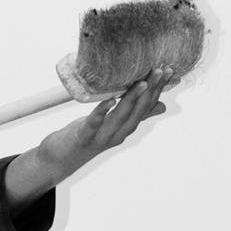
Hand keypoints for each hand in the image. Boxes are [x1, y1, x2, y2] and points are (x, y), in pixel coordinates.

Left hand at [38, 66, 173, 181]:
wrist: (61, 159)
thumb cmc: (87, 136)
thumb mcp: (113, 124)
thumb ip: (135, 115)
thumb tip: (162, 106)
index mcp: (126, 128)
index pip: (146, 107)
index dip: (158, 90)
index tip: (169, 70)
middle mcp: (117, 134)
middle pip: (137, 111)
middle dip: (151, 91)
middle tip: (161, 71)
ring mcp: (101, 137)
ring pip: (120, 117)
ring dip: (132, 99)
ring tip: (142, 83)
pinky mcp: (83, 137)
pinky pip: (93, 124)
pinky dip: (101, 112)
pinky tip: (108, 100)